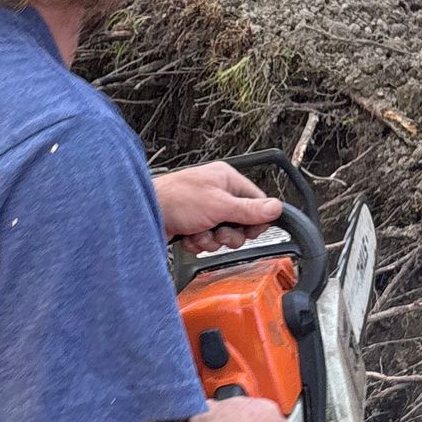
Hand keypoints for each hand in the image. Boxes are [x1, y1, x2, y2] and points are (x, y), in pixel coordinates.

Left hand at [155, 161, 282, 254]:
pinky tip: (187, 236)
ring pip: (223, 235)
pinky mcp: (191, 225)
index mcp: (226, 179)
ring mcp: (203, 210)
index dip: (256, 220)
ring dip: (211, 239)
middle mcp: (216, 193)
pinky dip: (197, 242)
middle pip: (240, 222)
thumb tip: (276, 208)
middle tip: (218, 230)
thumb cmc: (175, 199)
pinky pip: (206, 240)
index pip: (257, 201)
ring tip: (198, 231)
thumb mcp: (220, 205)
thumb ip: (250, 210)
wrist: (144, 213)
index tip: (249, 230)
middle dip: (228, 233)